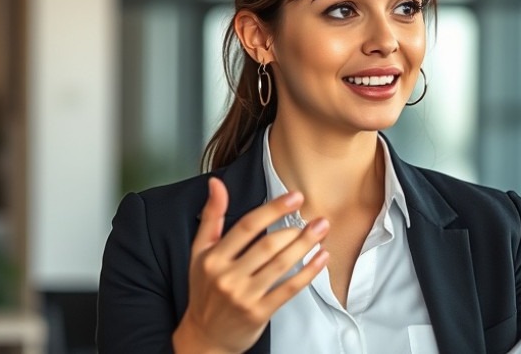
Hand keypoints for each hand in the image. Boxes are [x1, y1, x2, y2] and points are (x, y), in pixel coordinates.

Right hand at [172, 177, 329, 353]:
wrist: (204, 337)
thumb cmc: (205, 290)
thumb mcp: (199, 253)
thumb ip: (211, 217)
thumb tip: (216, 184)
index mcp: (213, 257)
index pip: (247, 226)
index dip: (273, 209)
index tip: (294, 197)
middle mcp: (227, 276)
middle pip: (268, 245)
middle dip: (296, 228)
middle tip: (316, 217)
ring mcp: (243, 295)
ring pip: (281, 264)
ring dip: (306, 245)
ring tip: (321, 231)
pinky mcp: (259, 312)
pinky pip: (288, 288)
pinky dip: (307, 271)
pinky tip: (321, 258)